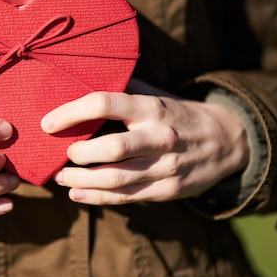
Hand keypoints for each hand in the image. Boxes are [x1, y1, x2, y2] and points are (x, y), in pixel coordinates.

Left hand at [41, 81, 248, 204]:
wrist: (229, 141)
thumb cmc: (179, 113)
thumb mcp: (158, 94)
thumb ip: (125, 88)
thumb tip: (81, 78)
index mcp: (152, 107)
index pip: (105, 104)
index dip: (71, 113)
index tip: (47, 123)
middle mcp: (159, 137)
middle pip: (111, 148)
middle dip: (78, 153)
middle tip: (61, 153)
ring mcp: (165, 167)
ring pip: (116, 179)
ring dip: (82, 181)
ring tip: (60, 178)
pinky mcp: (168, 190)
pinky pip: (127, 198)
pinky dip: (98, 198)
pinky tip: (77, 194)